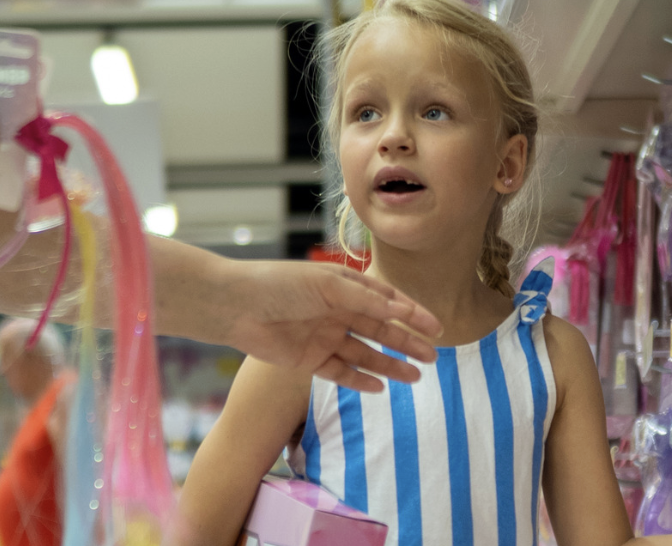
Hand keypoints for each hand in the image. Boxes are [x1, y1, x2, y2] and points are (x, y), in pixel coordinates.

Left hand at [219, 260, 442, 392]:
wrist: (235, 306)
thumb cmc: (279, 285)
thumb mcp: (327, 286)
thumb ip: (364, 300)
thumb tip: (401, 309)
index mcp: (344, 286)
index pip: (387, 301)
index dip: (412, 314)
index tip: (436, 328)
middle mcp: (337, 311)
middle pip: (381, 330)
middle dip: (407, 343)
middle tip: (433, 357)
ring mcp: (325, 336)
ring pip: (365, 354)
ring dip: (390, 365)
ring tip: (416, 377)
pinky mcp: (309, 360)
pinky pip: (341, 372)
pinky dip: (360, 380)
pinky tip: (380, 387)